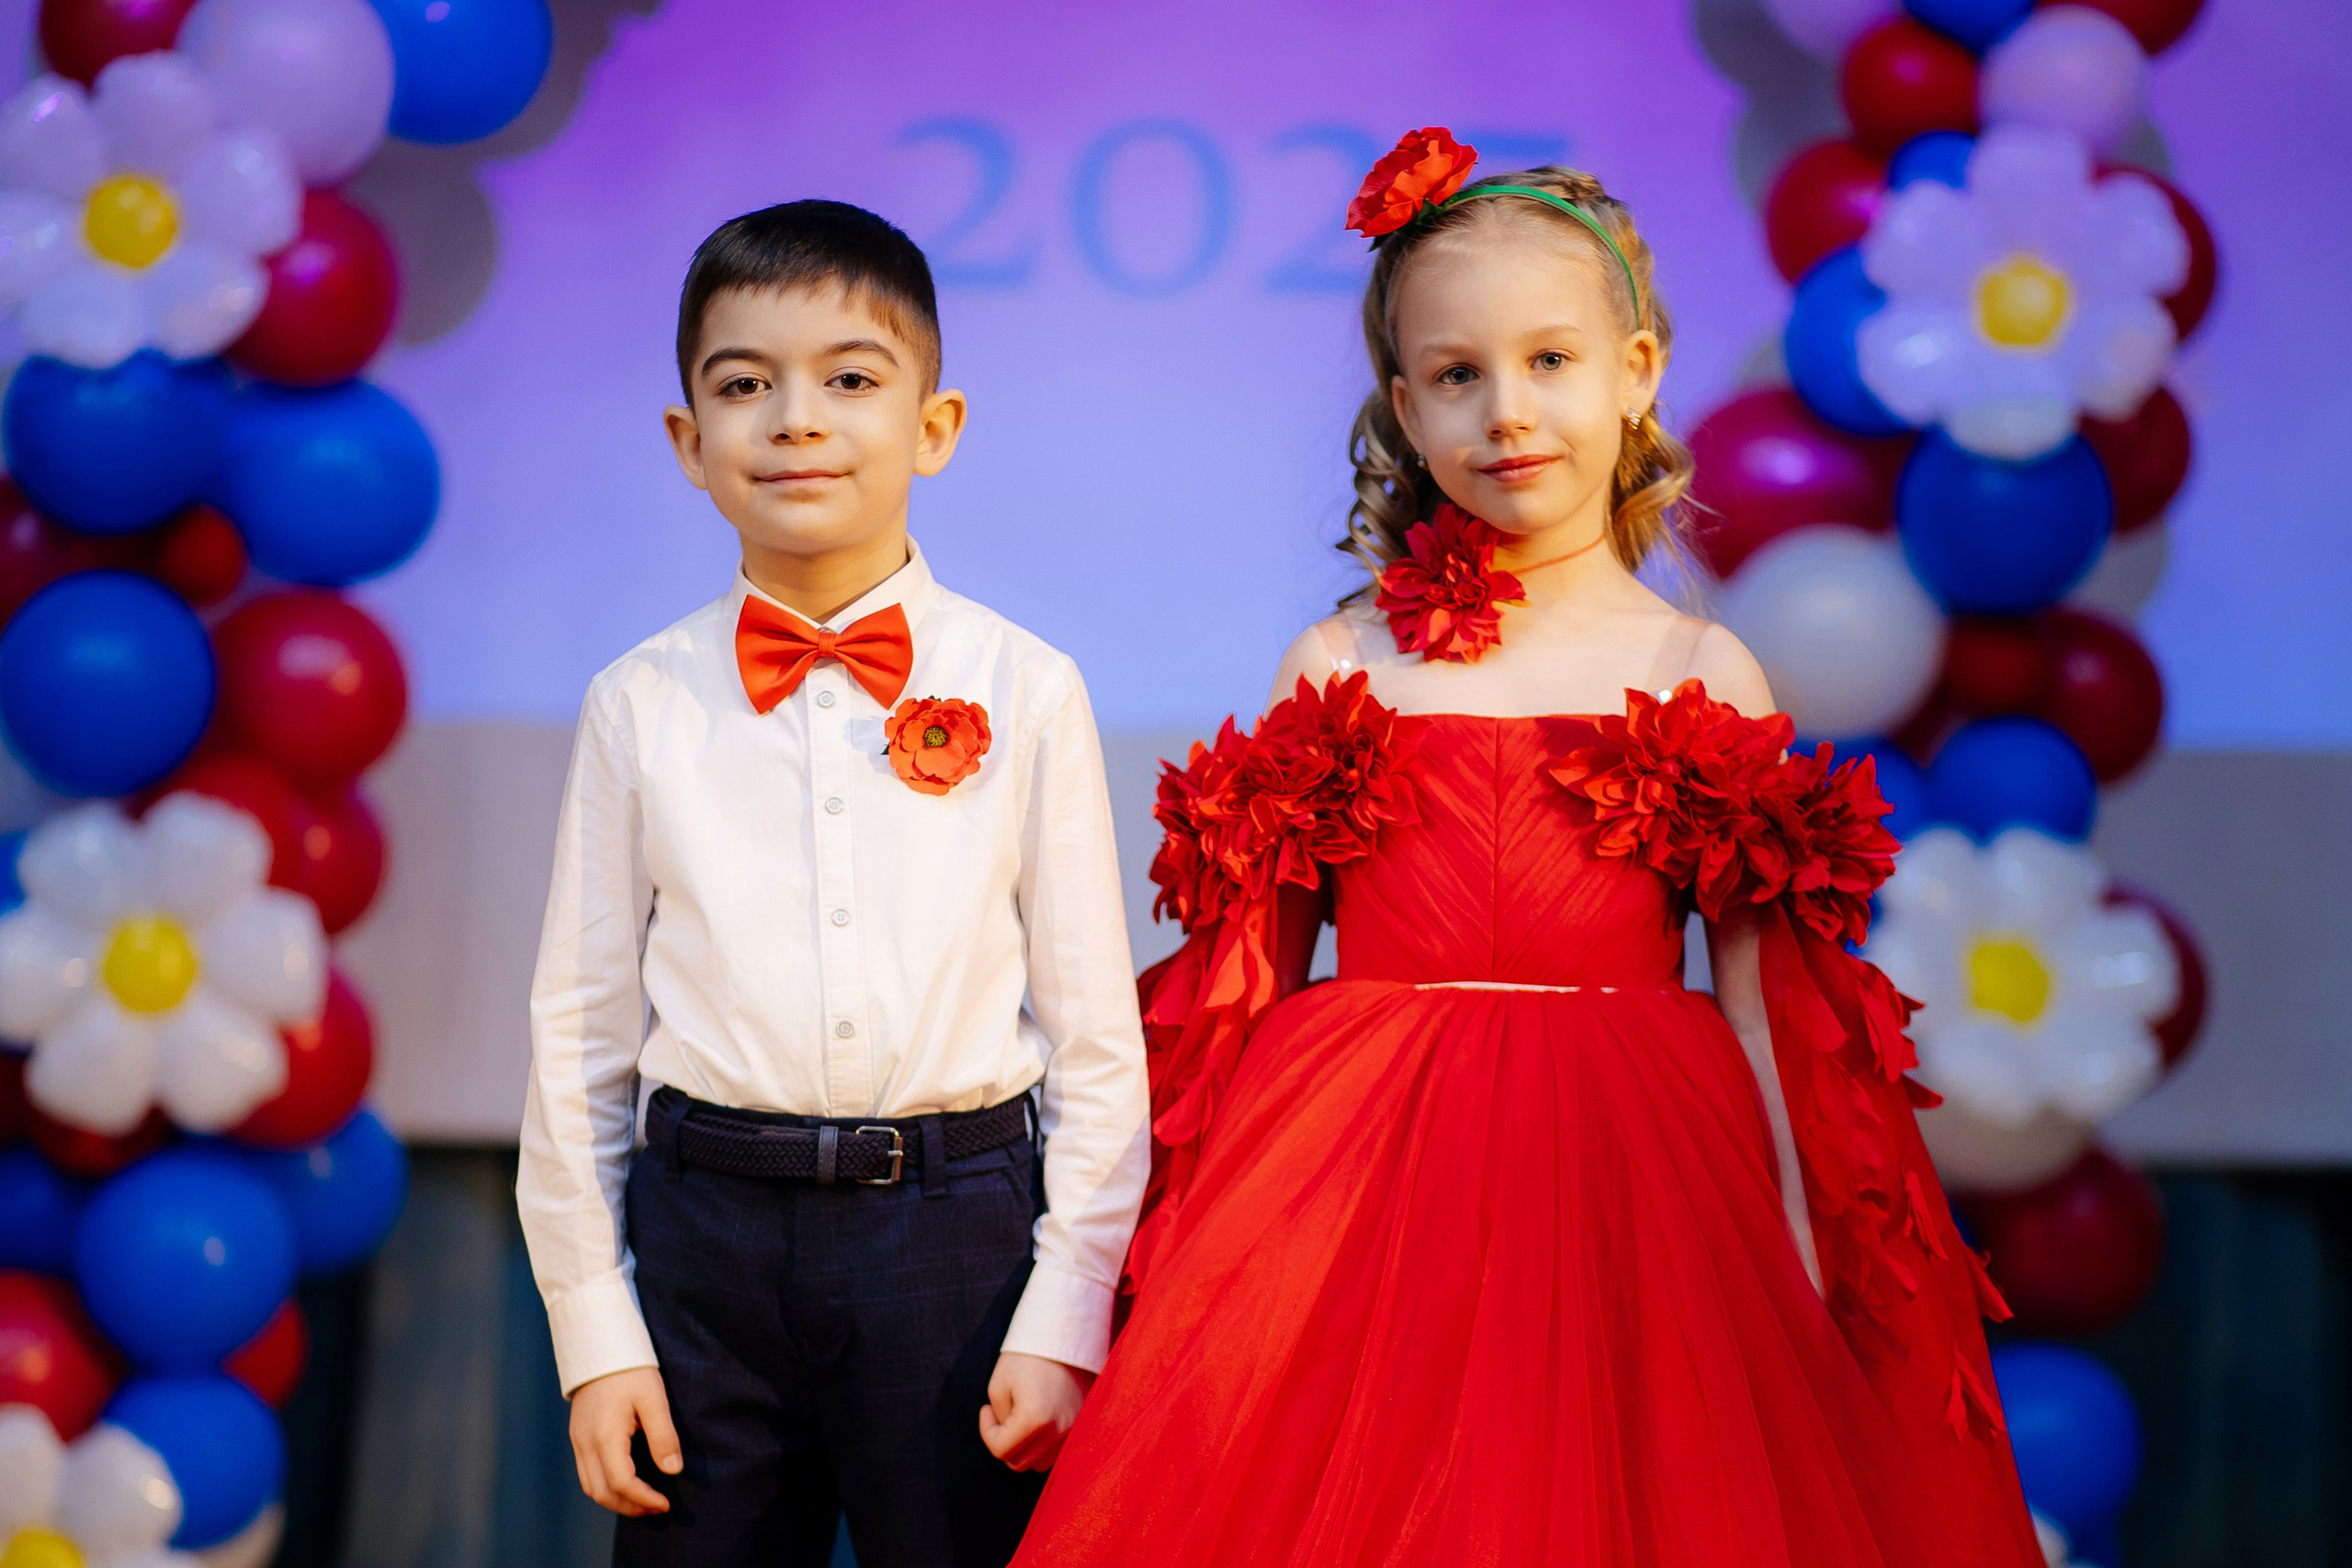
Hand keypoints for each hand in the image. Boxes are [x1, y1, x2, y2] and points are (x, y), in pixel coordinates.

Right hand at [569, 1366, 680, 1515]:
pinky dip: (605, 1486)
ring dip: (615, 1500)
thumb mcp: (654, 1399)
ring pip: (590, 1486)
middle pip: (602, 1492)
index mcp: (605, 1436)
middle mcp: (585, 1444)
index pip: (622, 1482)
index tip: (665, 1503)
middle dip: (630, 1506)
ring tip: (643, 1500)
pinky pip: (586, 1473)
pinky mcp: (577, 1436)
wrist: (600, 1346)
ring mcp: (578, 1441)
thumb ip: (663, 1436)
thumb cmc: (630, 1370)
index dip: (644, 1499)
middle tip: (656, 1508)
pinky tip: (626, 1482)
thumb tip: (673, 1470)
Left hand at [978, 1351, 1092, 1471]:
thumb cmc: (1025, 1357)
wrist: (1062, 1335)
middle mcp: (1059, 1431)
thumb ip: (1000, 1423)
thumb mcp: (998, 1388)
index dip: (986, 1431)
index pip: (1001, 1451)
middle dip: (1004, 1443)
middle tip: (1000, 1415)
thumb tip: (1008, 1443)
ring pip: (1039, 1463)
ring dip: (1025, 1449)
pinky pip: (1056, 1452)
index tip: (986, 1409)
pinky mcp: (1081, 1426)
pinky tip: (1036, 1423)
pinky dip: (1042, 1446)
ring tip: (1019, 1418)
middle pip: (1020, 1463)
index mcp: (1035, 1420)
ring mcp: (1074, 1431)